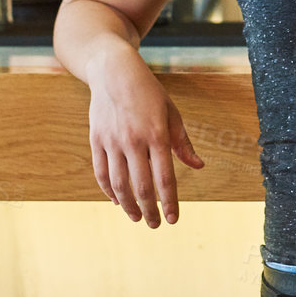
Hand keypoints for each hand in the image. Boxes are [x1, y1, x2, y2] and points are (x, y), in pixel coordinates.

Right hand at [86, 45, 204, 225]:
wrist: (114, 71)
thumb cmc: (149, 93)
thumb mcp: (171, 113)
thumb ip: (183, 142)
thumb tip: (198, 166)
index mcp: (157, 134)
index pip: (165, 178)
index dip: (169, 202)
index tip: (173, 220)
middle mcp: (133, 140)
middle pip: (141, 186)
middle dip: (149, 210)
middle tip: (155, 225)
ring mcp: (112, 141)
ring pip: (119, 184)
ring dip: (128, 205)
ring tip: (137, 217)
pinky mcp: (96, 140)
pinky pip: (101, 173)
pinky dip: (109, 190)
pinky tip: (117, 201)